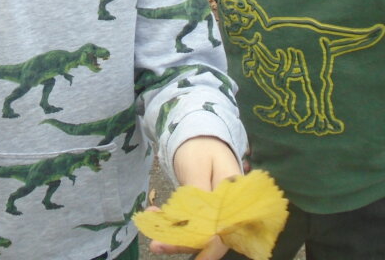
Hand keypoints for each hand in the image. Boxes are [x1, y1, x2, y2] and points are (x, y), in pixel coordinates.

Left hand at [148, 137, 241, 259]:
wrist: (200, 137)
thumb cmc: (201, 148)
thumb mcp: (198, 167)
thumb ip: (199, 195)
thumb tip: (200, 225)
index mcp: (234, 197)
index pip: (225, 230)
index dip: (211, 248)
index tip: (196, 259)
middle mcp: (229, 208)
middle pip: (210, 235)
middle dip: (183, 243)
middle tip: (155, 244)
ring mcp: (217, 210)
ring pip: (198, 232)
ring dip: (174, 233)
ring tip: (150, 225)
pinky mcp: (204, 211)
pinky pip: (190, 223)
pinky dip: (172, 222)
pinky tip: (154, 214)